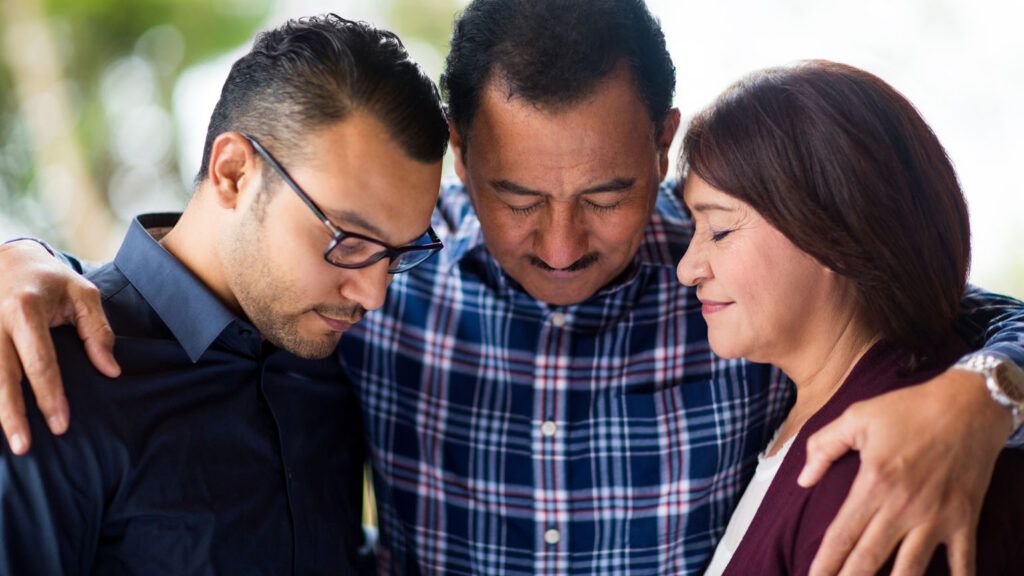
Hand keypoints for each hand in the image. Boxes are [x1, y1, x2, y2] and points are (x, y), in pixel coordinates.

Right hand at [0, 241, 118, 454]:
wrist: (8, 258)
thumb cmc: (51, 281)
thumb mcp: (83, 295)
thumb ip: (98, 331)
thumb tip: (111, 371)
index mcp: (25, 309)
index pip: (40, 361)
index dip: (50, 395)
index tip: (60, 425)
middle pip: (2, 376)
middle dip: (12, 414)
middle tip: (24, 447)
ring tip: (9, 443)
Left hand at [798, 369, 1010, 575]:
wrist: (969, 405)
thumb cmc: (909, 409)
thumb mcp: (857, 417)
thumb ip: (823, 446)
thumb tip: (803, 479)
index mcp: (873, 485)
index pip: (841, 536)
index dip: (824, 564)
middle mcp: (903, 508)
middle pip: (869, 560)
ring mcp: (936, 518)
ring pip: (910, 570)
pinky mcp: (963, 520)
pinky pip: (962, 562)